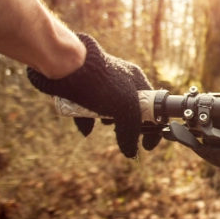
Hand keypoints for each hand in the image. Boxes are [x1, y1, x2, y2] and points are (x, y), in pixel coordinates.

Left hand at [27, 33, 161, 157]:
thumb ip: (131, 131)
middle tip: (122, 133)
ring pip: (108, 108)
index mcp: (137, 80)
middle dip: (127, 123)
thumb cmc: (101, 84)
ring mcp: (101, 82)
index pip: (153, 104)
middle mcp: (121, 79)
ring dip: (107, 120)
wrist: (66, 65)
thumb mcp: (125, 109)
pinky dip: (88, 119)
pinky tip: (85, 127)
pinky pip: (88, 108)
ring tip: (103, 123)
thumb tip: (131, 153)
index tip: (147, 142)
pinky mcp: (82, 87)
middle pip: (130, 108)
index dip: (152, 124)